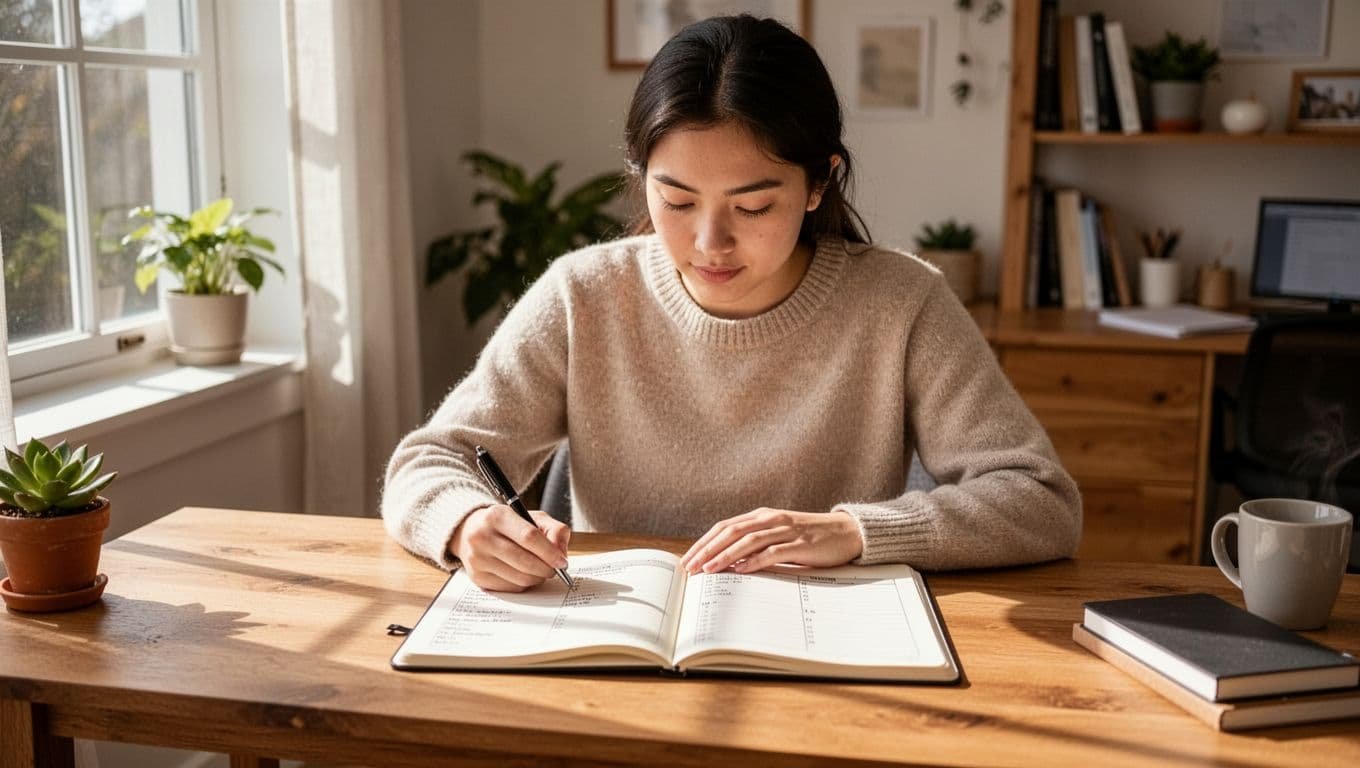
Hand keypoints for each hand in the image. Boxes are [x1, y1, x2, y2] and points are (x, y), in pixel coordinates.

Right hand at [448, 505, 570, 591]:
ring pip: (520, 578)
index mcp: (497, 516)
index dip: (550, 552)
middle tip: (555, 569)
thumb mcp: (531, 517)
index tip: (562, 561)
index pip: (529, 537)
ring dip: (537, 578)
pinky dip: (524, 584)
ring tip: (540, 570)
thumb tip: (561, 552)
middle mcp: (482, 537)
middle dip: (547, 569)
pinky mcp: (477, 577)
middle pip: (525, 561)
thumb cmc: (507, 525)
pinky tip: (524, 574)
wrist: (469, 532)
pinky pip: (511, 588)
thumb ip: (554, 530)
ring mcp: (477, 559)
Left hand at [680, 508, 862, 574]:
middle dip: (707, 550)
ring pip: (748, 540)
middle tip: (690, 567)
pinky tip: (741, 570)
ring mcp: (786, 530)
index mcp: (762, 516)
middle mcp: (770, 519)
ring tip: (708, 569)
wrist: (847, 532)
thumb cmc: (810, 538)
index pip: (725, 527)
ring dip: (725, 555)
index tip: (688, 559)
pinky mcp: (800, 544)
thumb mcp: (779, 536)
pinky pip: (773, 551)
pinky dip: (755, 560)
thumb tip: (727, 565)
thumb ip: (757, 545)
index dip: (704, 542)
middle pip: (730, 532)